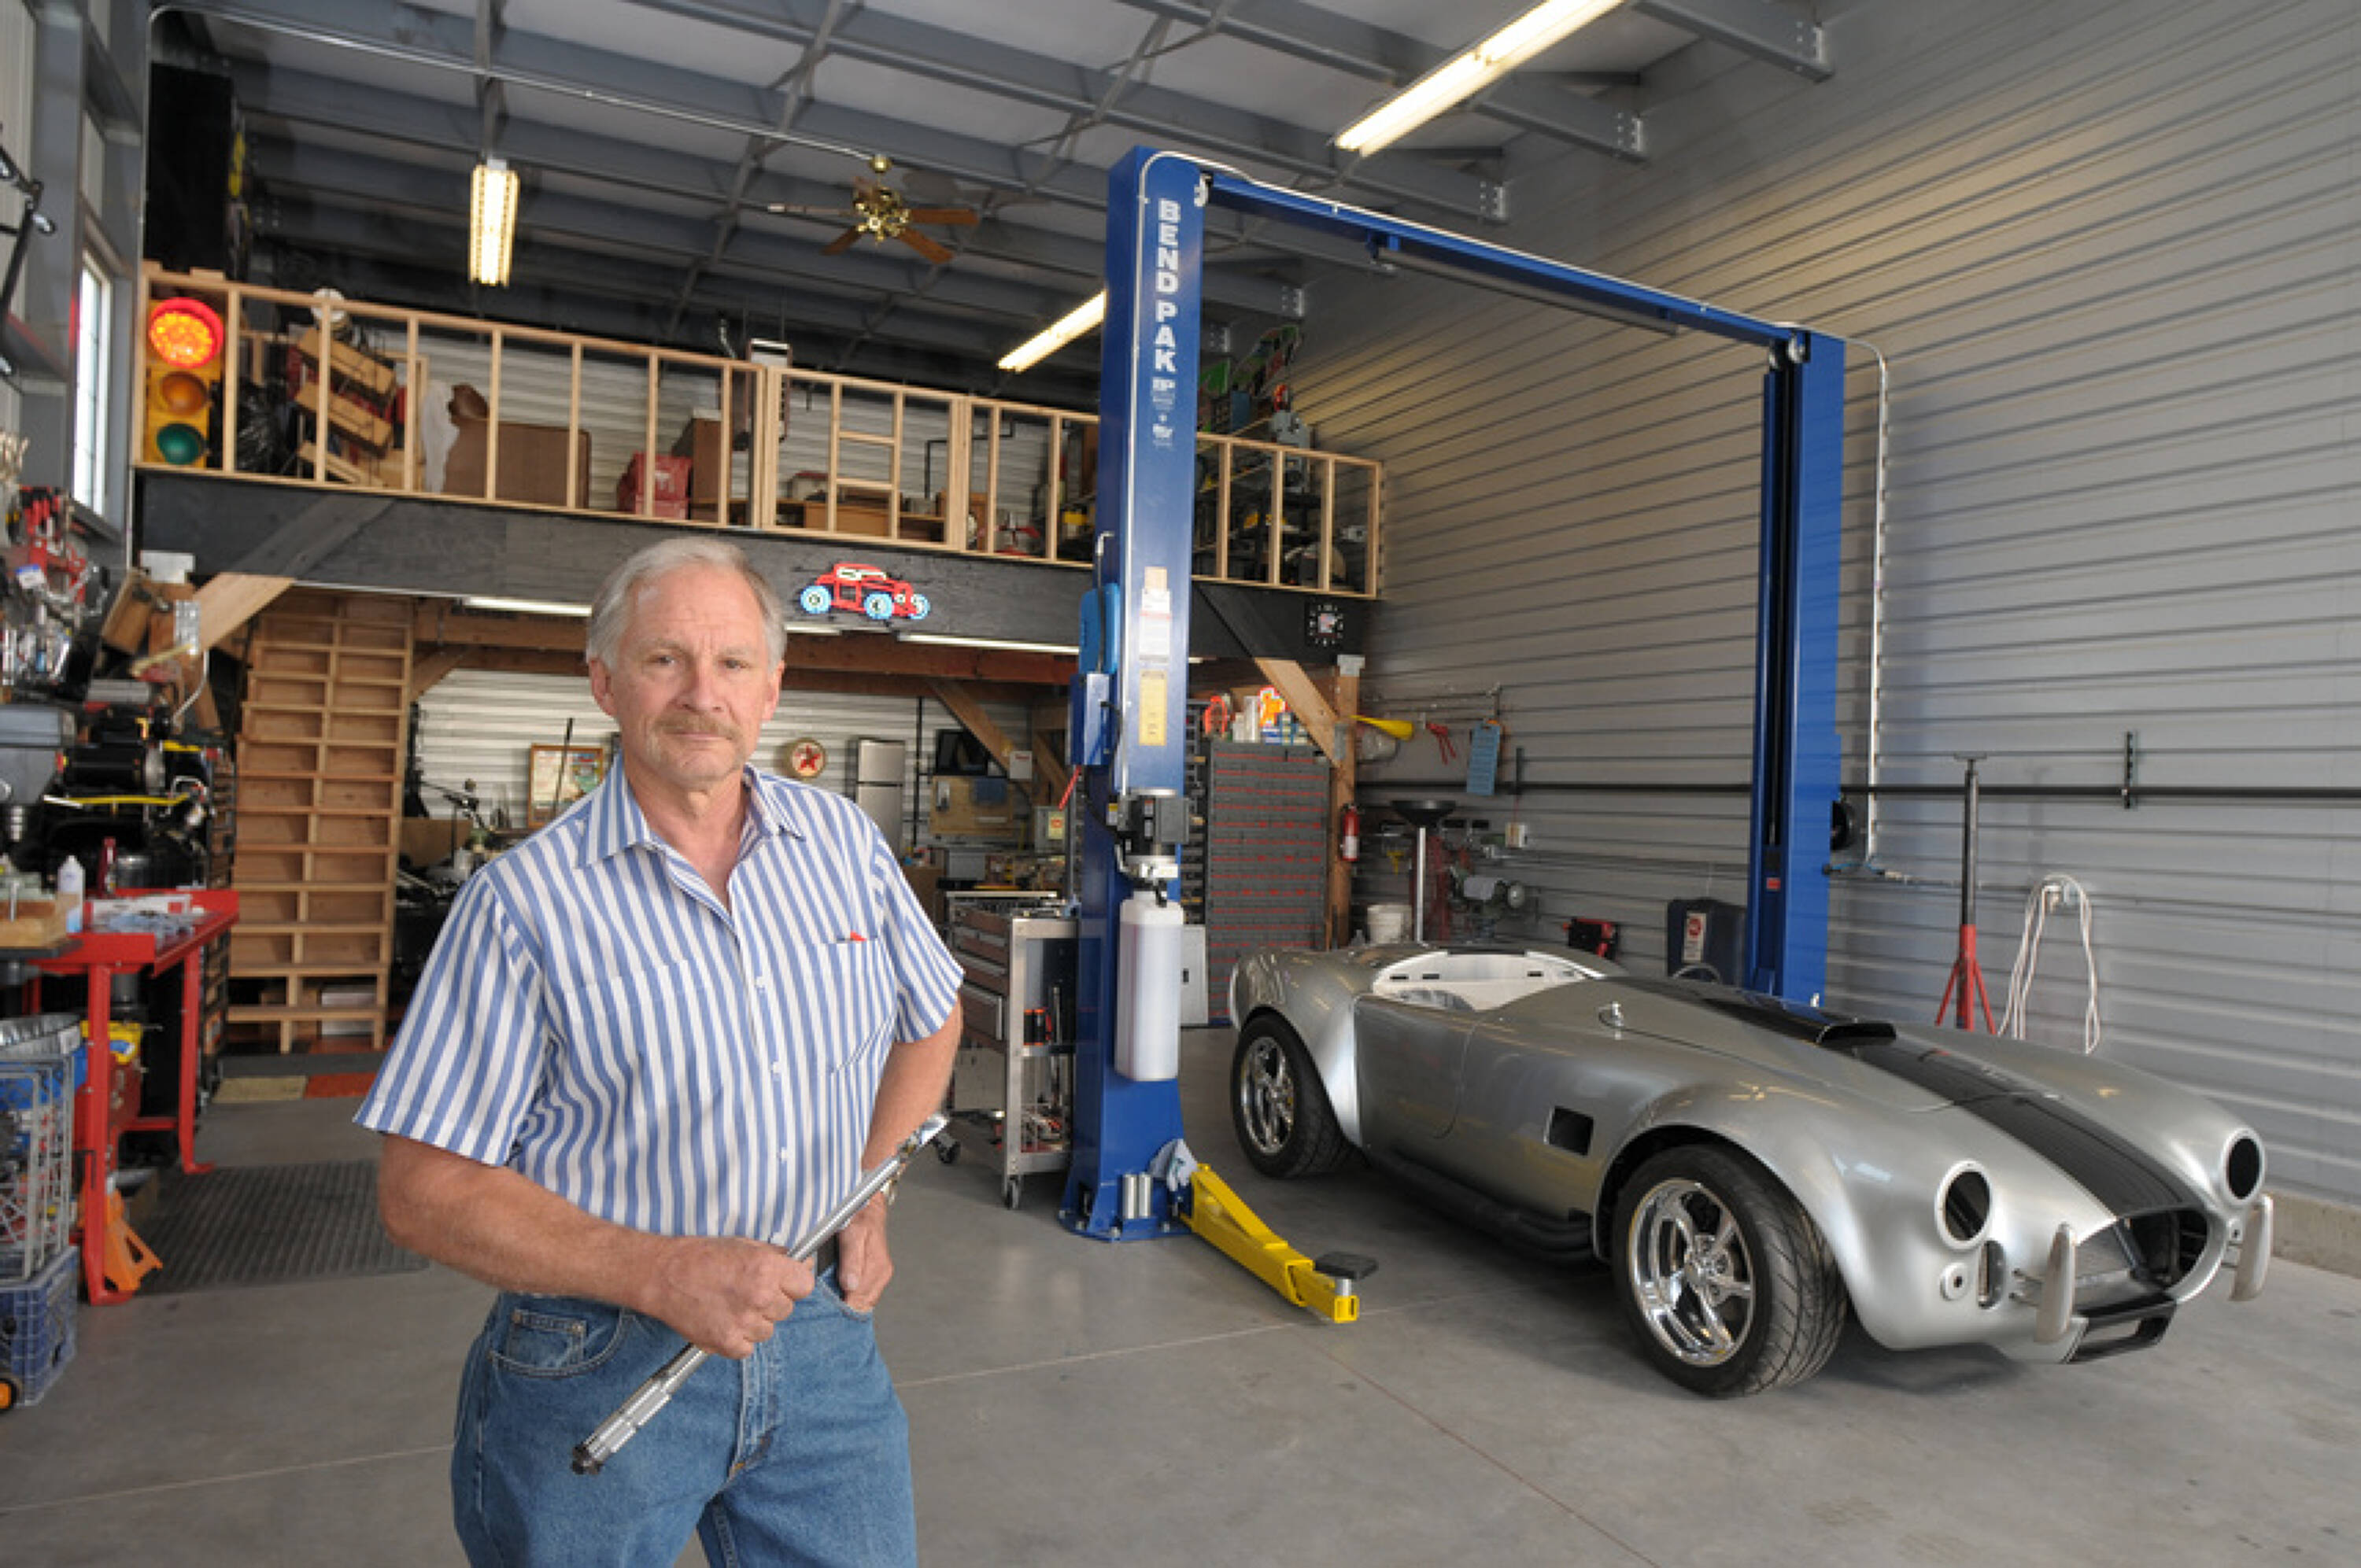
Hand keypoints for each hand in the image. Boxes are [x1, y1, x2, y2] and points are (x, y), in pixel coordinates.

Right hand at [639, 1235, 814, 1358]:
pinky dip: (738, 1339)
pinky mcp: (727, 1343)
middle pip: (787, 1309)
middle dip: (772, 1302)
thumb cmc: (699, 1257)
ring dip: (755, 1322)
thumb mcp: (744, 1244)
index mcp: (766, 1269)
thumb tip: (801, 1264)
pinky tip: (723, 1321)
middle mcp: (760, 1297)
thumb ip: (775, 1256)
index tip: (786, 1283)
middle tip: (748, 1292)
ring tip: (731, 1305)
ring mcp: (744, 1323)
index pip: (805, 1285)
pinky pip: (747, 1348)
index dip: (794, 1283)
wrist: (663, 1275)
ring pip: (768, 1330)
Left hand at [836, 1196, 893, 1313]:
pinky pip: (863, 1292)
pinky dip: (850, 1293)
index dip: (843, 1308)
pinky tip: (840, 1289)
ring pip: (862, 1300)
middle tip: (824, 1307)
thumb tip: (850, 1286)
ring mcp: (879, 1274)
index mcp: (877, 1269)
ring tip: (830, 1299)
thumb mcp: (853, 1235)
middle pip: (861, 1305)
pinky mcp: (874, 1272)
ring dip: (846, 1301)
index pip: (861, 1303)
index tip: (827, 1310)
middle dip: (843, 1307)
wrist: (866, 1204)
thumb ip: (852, 1261)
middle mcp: (880, 1274)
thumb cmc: (858, 1216)